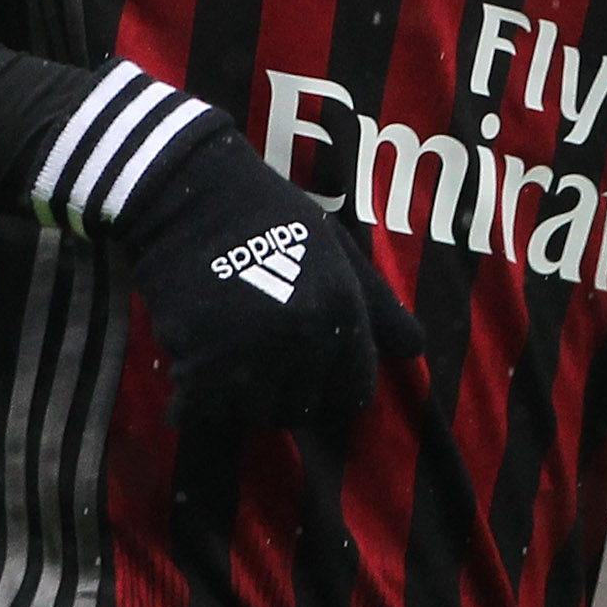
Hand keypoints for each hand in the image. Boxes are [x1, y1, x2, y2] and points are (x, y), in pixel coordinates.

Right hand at [39, 63, 422, 434]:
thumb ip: (378, 304)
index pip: (353, 392)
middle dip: (282, 390)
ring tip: (224, 357)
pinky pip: (201, 411)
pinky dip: (192, 403)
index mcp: (342, 310)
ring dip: (238, 396)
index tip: (308, 369)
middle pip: (301, 408)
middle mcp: (305, 336)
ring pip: (253, 412)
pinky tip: (190, 377)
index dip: (332, 385)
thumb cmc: (269, 216)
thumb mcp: (338, 249)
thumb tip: (415, 349)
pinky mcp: (201, 361)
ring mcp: (253, 351)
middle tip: (257, 356)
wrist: (191, 193)